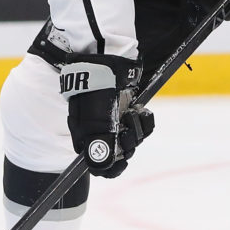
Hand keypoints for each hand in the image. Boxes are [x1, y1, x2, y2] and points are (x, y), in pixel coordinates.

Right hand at [59, 54, 154, 177]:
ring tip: (133, 115)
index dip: (112, 167)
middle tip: (127, 130)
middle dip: (128, 143)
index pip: (99, 164)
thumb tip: (102, 168)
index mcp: (86, 137)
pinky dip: (143, 120)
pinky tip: (140, 111)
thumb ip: (99, 146)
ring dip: (137, 129)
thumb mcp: (94, 123)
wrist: (103, 62)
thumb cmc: (95, 92)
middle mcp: (99, 131)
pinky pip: (140, 122)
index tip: (123, 161)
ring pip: (132, 137)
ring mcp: (113, 119)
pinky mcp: (126, 108)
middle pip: (119, 152)